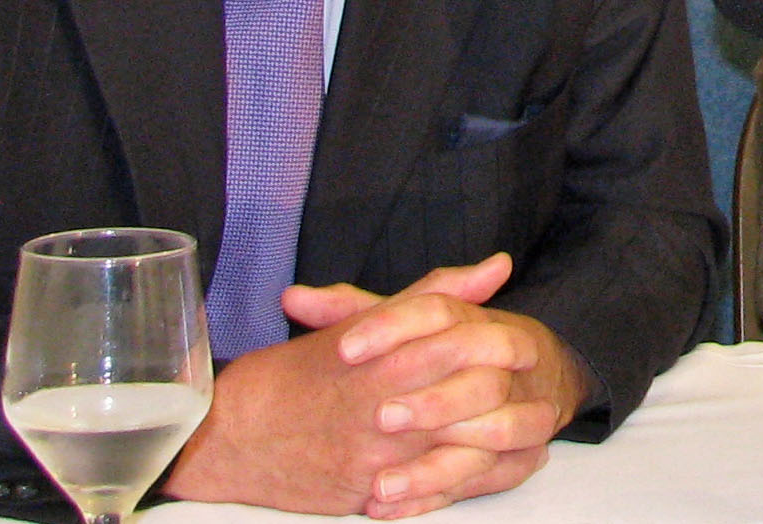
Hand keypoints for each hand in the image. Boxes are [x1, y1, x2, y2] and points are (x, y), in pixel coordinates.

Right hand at [164, 253, 590, 518]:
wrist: (226, 438)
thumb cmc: (290, 377)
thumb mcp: (358, 325)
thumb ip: (432, 297)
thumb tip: (496, 266)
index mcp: (378, 357)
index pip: (457, 344)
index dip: (500, 345)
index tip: (525, 346)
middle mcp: (378, 406)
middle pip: (466, 399)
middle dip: (507, 399)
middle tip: (536, 395)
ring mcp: (372, 456)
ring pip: (454, 451)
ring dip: (493, 445)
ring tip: (521, 434)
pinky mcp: (362, 496)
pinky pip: (426, 496)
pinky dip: (461, 483)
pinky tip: (484, 471)